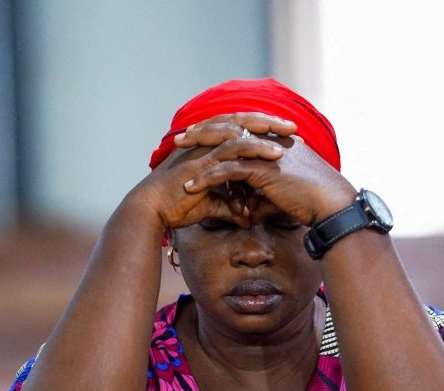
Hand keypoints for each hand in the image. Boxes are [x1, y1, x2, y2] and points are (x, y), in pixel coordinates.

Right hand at [119, 123, 286, 236]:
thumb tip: (244, 215)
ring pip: (240, 131)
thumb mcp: (208, 204)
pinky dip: (256, 150)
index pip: (237, 130)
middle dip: (269, 122)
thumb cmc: (174, 206)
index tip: (283, 134)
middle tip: (293, 126)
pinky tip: (274, 154)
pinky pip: (233, 150)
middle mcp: (205, 142)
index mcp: (206, 146)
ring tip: (290, 135)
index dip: (260, 129)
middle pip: (242, 122)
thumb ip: (227, 205)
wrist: (151, 211)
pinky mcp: (203, 161)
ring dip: (267, 132)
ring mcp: (203, 149)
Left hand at [177, 113, 356, 225]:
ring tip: (179, 158)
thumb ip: (264, 199)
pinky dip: (208, 179)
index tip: (201, 136)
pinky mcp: (262, 170)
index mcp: (277, 141)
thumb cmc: (314, 202)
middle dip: (204, 133)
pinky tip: (192, 187)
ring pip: (225, 147)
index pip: (243, 129)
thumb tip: (250, 210)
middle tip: (182, 138)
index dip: (221, 131)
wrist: (331, 205)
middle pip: (230, 130)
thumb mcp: (283, 198)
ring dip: (200, 152)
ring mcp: (266, 153)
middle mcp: (271, 141)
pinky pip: (228, 171)